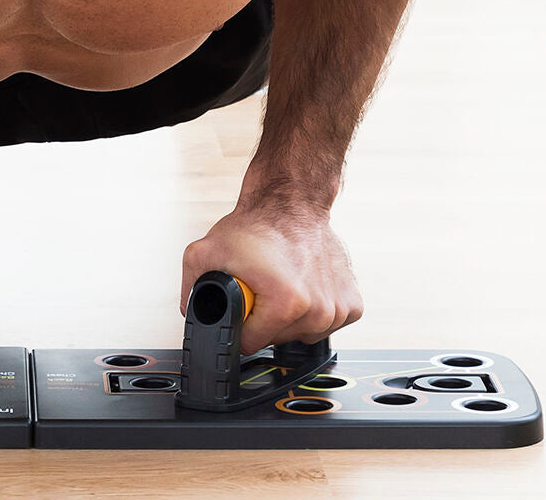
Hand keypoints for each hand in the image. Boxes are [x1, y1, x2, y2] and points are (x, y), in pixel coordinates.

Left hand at [179, 205, 363, 354]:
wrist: (292, 202)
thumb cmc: (257, 225)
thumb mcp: (205, 252)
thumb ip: (191, 288)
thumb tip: (191, 313)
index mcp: (286, 304)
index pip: (250, 344)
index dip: (240, 324)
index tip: (242, 301)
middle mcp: (318, 311)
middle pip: (277, 341)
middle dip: (263, 318)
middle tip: (260, 285)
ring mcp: (339, 310)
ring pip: (300, 335)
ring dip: (288, 316)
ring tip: (280, 283)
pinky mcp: (353, 305)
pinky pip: (324, 326)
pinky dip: (312, 311)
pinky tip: (302, 286)